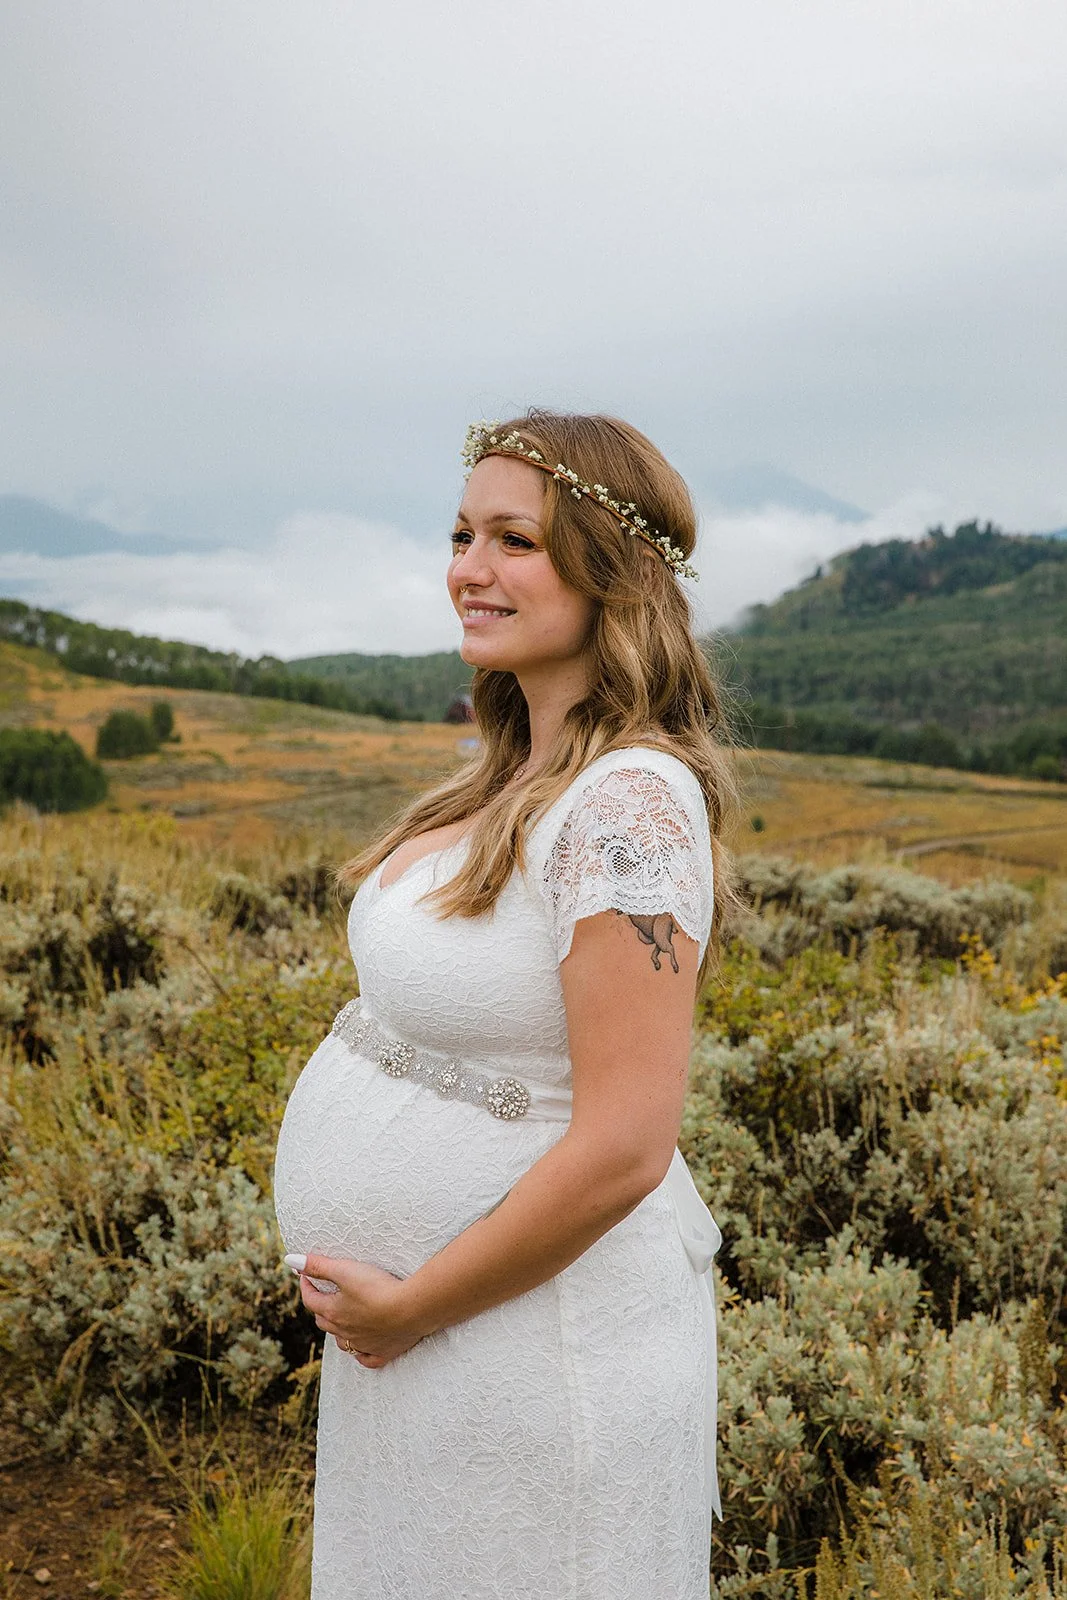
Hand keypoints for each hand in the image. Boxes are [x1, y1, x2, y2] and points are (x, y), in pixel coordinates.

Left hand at [296, 1252, 423, 1368]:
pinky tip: (361, 1348)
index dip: (306, 1285)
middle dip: (320, 1307)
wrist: (411, 1309)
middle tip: (323, 1293)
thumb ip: (318, 1265)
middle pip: (324, 1321)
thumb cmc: (378, 1287)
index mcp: (333, 1312)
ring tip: (340, 1318)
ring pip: (342, 1341)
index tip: (305, 1274)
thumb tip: (290, 1260)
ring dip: (337, 1330)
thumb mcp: (346, 1270)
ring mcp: (363, 1344)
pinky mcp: (383, 1352)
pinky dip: (361, 1353)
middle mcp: (344, 1332)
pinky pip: (367, 1358)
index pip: (310, 1300)